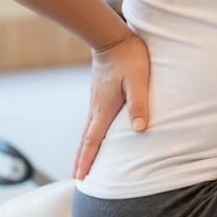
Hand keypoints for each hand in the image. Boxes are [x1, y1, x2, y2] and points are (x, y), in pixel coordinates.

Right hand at [73, 31, 150, 179]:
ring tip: (82, 162)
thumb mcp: (139, 81)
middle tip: (77, 178)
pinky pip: (93, 121)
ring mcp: (96, 101)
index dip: (87, 160)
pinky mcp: (99, 95)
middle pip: (85, 140)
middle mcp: (96, 108)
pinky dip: (90, 135)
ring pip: (88, 130)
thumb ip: (139, 104)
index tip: (80, 177)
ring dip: (84, 148)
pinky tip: (94, 136)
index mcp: (104, 108)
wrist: (112, 38)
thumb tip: (139, 130)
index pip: (92, 140)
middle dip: (81, 159)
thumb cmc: (130, 59)